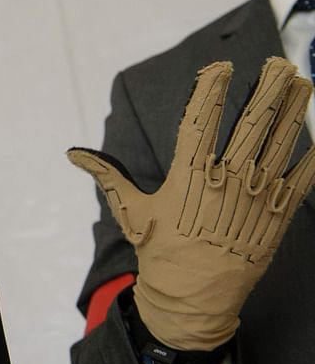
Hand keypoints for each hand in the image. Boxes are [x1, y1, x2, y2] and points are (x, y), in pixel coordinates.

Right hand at [68, 57, 314, 349]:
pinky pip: (302, 180)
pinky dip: (313, 156)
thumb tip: (72, 154)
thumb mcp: (131, 210)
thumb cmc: (160, 252)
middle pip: (251, 124)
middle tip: (279, 63)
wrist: (192, 300)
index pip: (202, 120)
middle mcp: (226, 181)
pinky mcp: (277, 217)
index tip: (221, 66)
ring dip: (295, 110)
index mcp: (189, 176)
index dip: (211, 90)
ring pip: (280, 143)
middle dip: (268, 89)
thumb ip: (107, 175)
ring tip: (304, 82)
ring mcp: (256, 198)